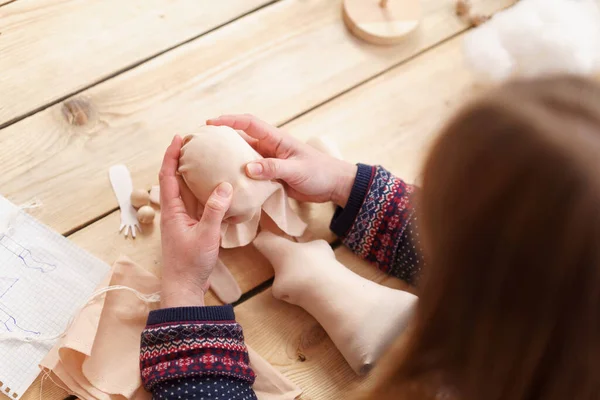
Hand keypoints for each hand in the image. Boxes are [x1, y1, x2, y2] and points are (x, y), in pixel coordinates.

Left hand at [159, 135, 232, 307]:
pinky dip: (203, 192)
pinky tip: (216, 188)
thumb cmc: (190, 264)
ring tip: (206, 160)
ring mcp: (182, 220)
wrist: (184, 288)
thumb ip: (215, 210)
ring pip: (186, 191)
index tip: (179, 138)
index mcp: (171, 211)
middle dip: (182, 159)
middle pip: (174, 179)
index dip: (172, 156)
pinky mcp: (191, 228)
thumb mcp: (206, 235)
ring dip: (192, 174)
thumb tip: (224, 185)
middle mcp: (174, 212)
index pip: (168, 176)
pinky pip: (196, 203)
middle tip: (195, 143)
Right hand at [207, 114, 356, 206]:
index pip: (249, 124)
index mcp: (276, 140)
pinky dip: (240, 176)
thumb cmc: (320, 172)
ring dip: (229, 159)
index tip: (210, 123)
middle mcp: (270, 148)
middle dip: (223, 138)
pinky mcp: (272, 177)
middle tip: (202, 144)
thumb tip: (247, 168)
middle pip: (242, 139)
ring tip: (208, 164)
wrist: (334, 185)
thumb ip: (273, 169)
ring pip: (244, 158)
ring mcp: (270, 163)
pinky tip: (228, 183)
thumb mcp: (296, 170)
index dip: (230, 120)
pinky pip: (251, 174)